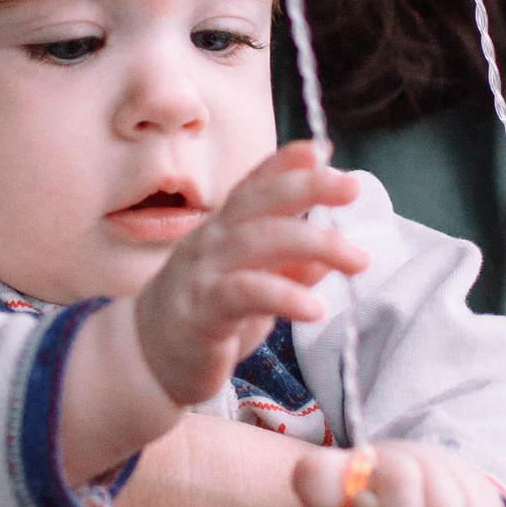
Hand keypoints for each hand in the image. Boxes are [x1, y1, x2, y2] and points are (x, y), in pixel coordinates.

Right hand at [130, 141, 368, 412]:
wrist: (147, 359)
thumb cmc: (207, 318)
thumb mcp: (256, 288)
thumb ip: (290, 268)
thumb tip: (333, 255)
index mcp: (224, 229)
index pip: (255, 185)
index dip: (286, 162)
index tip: (322, 147)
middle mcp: (211, 241)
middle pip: (259, 202)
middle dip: (308, 188)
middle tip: (353, 187)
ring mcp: (202, 273)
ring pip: (257, 241)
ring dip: (314, 243)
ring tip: (358, 260)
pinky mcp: (201, 312)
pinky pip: (245, 294)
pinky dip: (284, 295)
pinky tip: (316, 309)